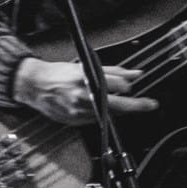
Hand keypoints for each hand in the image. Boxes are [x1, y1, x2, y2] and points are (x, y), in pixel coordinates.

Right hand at [13, 58, 159, 125]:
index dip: (128, 86)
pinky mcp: (75, 121)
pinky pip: (96, 120)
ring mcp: (79, 111)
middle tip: (150, 104)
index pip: (117, 85)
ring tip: (124, 104)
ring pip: (109, 114)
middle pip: (118, 105)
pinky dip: (102, 114)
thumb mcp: (85, 66)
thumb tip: (135, 74)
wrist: (35, 86)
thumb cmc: (59, 74)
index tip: (134, 86)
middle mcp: (83, 96)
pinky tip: (100, 108)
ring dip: (119, 109)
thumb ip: (113, 71)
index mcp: (86, 78)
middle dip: (137, 105)